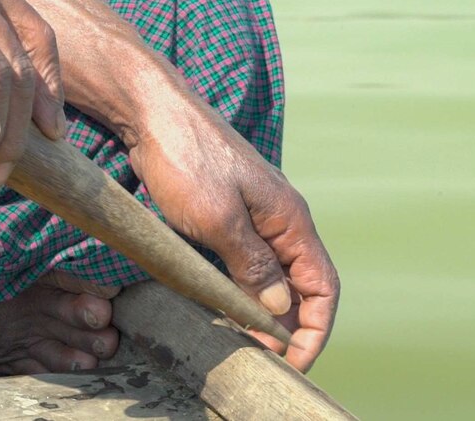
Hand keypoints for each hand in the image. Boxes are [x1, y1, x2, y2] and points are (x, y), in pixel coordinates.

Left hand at [129, 106, 339, 371]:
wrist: (152, 112)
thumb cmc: (187, 158)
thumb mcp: (220, 219)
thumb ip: (254, 266)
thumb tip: (280, 308)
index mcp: (290, 220)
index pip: (322, 287)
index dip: (313, 330)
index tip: (290, 363)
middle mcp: (278, 220)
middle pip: (299, 286)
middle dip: (285, 328)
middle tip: (257, 358)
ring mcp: (252, 217)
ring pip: (270, 276)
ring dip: (261, 311)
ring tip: (239, 341)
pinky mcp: (224, 215)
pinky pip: (243, 262)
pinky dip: (238, 290)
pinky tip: (221, 306)